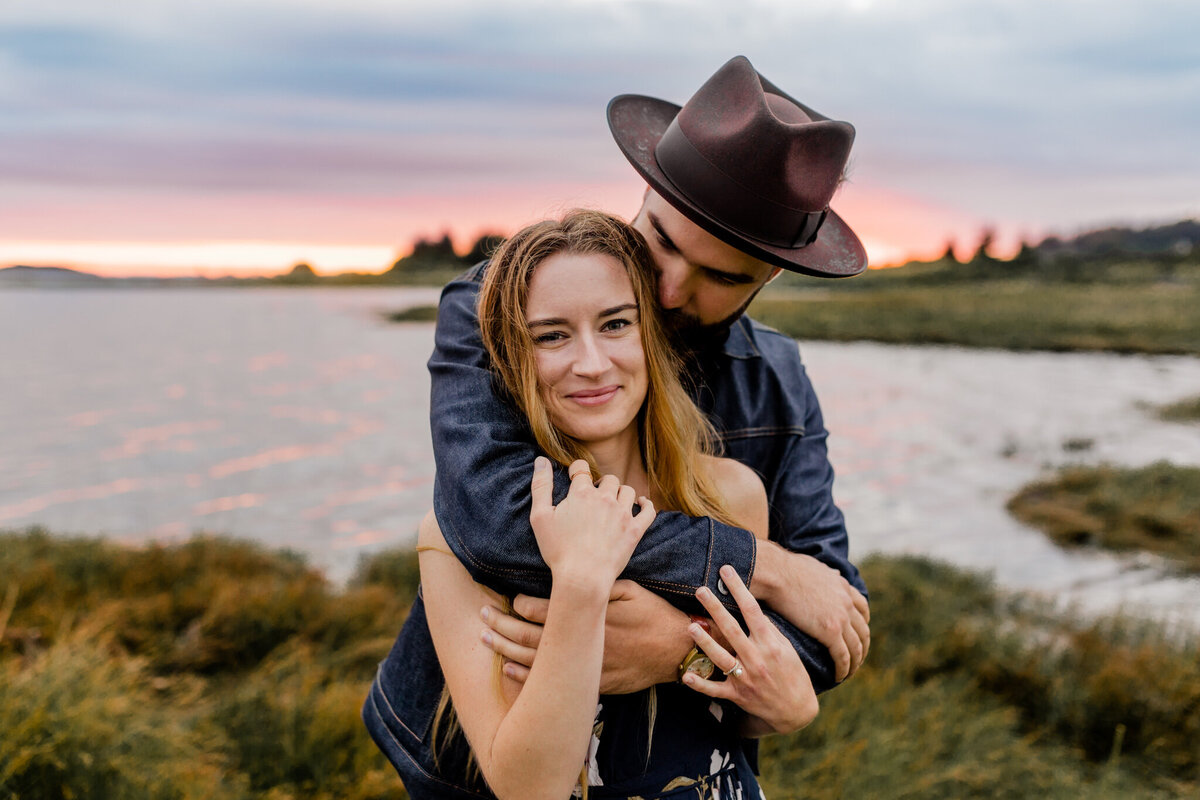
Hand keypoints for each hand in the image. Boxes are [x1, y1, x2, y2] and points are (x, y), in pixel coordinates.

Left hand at [481, 580, 691, 692]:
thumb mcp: (629, 589)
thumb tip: (575, 574)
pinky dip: (529, 677)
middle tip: (481, 616)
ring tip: (486, 640)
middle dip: (504, 625)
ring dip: (508, 650)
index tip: (507, 598)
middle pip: (533, 635)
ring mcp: (586, 666)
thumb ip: (599, 584)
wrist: (676, 651)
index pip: (546, 610)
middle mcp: (582, 642)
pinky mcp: (592, 683)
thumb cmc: (653, 614)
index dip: (522, 604)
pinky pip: (554, 682)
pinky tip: (509, 672)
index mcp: (589, 615)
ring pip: (537, 661)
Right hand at [529, 458, 654, 588]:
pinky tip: (640, 503)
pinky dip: (646, 504)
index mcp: (581, 493)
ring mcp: (622, 514)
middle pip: (608, 479)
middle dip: (601, 484)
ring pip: (627, 491)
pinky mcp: (635, 530)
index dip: (576, 470)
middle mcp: (605, 498)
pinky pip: (648, 510)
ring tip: (613, 502)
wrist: (583, 577)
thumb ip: (540, 486)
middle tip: (594, 496)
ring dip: (620, 493)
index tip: (574, 476)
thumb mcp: (540, 517)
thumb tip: (541, 460)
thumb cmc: (558, 550)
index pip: (581, 469)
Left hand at [684, 565, 818, 734]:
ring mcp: (746, 678)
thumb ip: (769, 630)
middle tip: (700, 590)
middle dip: (716, 608)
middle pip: (732, 629)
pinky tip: (686, 676)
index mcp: (770, 644)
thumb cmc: (792, 673)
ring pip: (721, 658)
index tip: (726, 571)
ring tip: (691, 626)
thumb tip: (751, 608)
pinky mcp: (738, 695)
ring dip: (706, 642)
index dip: (738, 588)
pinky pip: (715, 690)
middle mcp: (757, 659)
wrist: (797, 711)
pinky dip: (700, 685)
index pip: (752, 610)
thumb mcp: (787, 649)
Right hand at [754, 541, 869, 681]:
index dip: (862, 623)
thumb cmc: (785, 568)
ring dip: (855, 662)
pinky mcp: (830, 632)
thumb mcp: (814, 566)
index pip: (862, 608)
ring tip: (849, 673)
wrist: (776, 574)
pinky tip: (839, 677)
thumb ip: (827, 573)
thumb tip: (832, 572)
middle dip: (862, 647)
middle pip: (863, 631)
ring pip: (856, 647)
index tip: (857, 634)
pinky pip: (843, 656)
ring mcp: (841, 617)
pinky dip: (844, 669)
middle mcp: (847, 602)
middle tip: (856, 658)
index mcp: (843, 587)